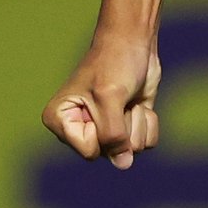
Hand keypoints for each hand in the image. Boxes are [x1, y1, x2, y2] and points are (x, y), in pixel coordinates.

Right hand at [43, 28, 163, 168]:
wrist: (133, 43)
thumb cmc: (113, 64)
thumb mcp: (110, 98)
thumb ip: (113, 134)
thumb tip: (124, 164)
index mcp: (60, 121)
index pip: (90, 151)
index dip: (104, 129)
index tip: (100, 101)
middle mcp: (78, 131)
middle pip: (110, 153)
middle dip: (123, 126)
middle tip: (117, 98)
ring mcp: (103, 131)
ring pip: (130, 151)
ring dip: (136, 122)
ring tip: (127, 98)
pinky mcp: (125, 128)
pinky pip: (145, 143)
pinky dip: (147, 121)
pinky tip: (138, 102)